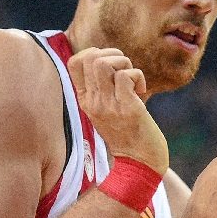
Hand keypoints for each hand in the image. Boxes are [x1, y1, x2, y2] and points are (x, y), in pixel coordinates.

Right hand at [67, 47, 168, 174]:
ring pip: (105, 63)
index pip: (74, 62)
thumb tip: (112, 61)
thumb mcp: (108, 110)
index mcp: (85, 100)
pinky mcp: (128, 109)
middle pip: (91, 57)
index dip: (95, 53)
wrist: (140, 164)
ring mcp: (108, 105)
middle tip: (126, 72)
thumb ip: (104, 89)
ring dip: (125, 64)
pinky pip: (126, 76)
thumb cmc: (129, 134)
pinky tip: (141, 91)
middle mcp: (93, 101)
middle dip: (114, 55)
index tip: (112, 68)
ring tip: (133, 81)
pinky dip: (138, 76)